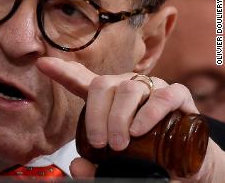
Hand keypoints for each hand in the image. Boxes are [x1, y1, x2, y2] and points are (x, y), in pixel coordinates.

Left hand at [36, 57, 224, 181]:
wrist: (186, 160)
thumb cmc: (145, 155)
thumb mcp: (116, 163)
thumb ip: (95, 166)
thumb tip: (77, 165)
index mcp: (108, 100)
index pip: (82, 80)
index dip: (62, 71)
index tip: (42, 64)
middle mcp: (127, 88)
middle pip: (103, 85)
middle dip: (96, 115)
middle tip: (101, 143)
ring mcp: (152, 89)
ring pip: (129, 89)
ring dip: (119, 117)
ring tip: (120, 143)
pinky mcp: (178, 96)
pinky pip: (162, 96)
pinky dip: (149, 113)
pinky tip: (140, 129)